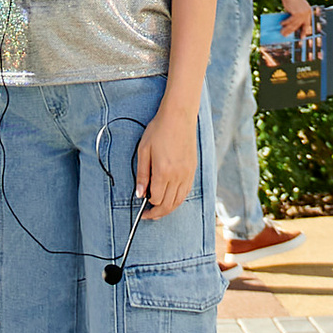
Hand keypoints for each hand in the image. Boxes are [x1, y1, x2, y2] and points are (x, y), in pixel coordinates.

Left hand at [133, 103, 198, 218]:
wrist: (179, 116)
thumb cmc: (158, 130)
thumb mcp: (143, 151)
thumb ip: (142, 175)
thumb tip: (140, 194)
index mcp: (163, 171)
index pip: (156, 199)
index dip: (148, 206)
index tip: (141, 207)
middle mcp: (178, 175)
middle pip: (169, 204)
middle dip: (158, 213)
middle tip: (148, 215)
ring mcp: (187, 173)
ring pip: (179, 200)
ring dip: (169, 209)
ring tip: (159, 211)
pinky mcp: (192, 169)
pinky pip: (187, 191)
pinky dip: (178, 199)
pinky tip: (171, 199)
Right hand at [277, 0, 320, 50]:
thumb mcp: (295, 8)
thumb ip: (295, 15)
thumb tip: (290, 25)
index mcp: (309, 11)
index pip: (307, 24)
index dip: (304, 31)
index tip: (302, 37)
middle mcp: (307, 13)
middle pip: (300, 25)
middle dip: (293, 32)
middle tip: (287, 36)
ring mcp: (303, 13)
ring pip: (294, 25)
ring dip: (287, 29)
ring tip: (282, 32)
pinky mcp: (297, 13)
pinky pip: (290, 21)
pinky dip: (285, 23)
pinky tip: (281, 24)